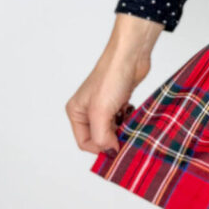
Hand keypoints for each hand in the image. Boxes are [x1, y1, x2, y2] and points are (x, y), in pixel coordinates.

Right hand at [66, 28, 156, 154]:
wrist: (130, 56)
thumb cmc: (111, 77)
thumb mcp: (101, 112)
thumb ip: (101, 136)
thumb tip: (109, 152)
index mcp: (76, 112)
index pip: (85, 143)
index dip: (101, 148)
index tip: (117, 146)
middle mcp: (87, 110)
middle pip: (100, 137)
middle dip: (113, 138)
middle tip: (126, 135)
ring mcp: (103, 106)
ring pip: (113, 129)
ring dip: (122, 129)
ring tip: (129, 121)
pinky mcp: (118, 101)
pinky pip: (123, 120)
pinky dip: (129, 121)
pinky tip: (132, 112)